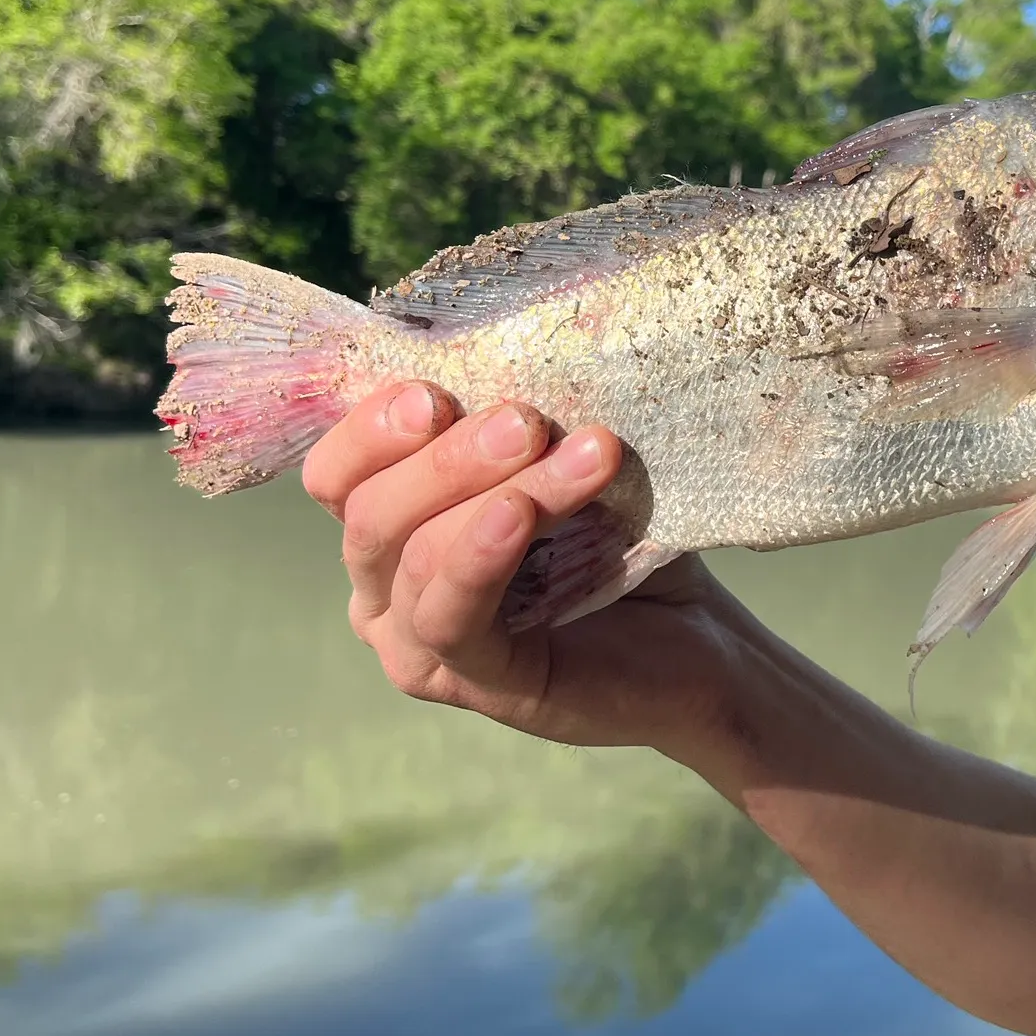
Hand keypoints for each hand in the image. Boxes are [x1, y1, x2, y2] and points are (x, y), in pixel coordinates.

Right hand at [301, 382, 758, 755]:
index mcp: (392, 528)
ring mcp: (421, 645)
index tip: (436, 389)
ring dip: (494, 492)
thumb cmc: (620, 541)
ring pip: (417, 556)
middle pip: (368, 513)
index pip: (335, 475)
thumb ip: (512, 426)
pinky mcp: (476, 683)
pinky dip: (481, 555)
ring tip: (581, 455)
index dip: (369, 428)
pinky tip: (521, 514)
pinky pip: (452, 616)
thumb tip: (506, 352)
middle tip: (525, 421)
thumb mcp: (558, 463)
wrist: (701, 641)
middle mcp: (384, 591)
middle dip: (447, 456)